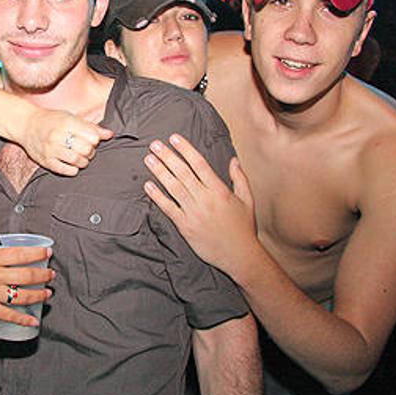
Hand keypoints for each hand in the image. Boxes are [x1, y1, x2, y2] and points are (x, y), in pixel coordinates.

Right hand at [0, 246, 54, 326]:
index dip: (38, 254)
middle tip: (51, 274)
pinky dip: (23, 319)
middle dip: (43, 275)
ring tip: (47, 293)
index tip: (48, 253)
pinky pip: (9, 315)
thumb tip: (6, 256)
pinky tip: (33, 320)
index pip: (20, 254)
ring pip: (22, 295)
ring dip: (39, 295)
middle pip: (26, 275)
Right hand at [19, 109, 113, 175]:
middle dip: (90, 152)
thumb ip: (90, 127)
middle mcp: (58, 136)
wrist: (26, 125)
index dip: (95, 140)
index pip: (92, 137)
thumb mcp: (71, 118)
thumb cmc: (51, 120)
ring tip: (80, 158)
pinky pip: (65, 170)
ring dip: (83, 162)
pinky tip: (72, 165)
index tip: (91, 140)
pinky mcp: (45, 161)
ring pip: (77, 161)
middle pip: (86, 150)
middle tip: (86, 150)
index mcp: (67, 123)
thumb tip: (109, 134)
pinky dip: (73, 170)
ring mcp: (51, 149)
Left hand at [143, 133, 256, 274]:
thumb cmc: (243, 228)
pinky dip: (157, 196)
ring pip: (173, 188)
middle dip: (167, 156)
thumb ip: (239, 178)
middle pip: (183, 173)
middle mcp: (205, 199)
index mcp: (220, 191)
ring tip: (149, 159)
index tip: (174, 138)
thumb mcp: (247, 200)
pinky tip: (148, 185)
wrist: (239, 255)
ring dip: (159, 172)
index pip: (199, 164)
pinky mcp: (185, 226)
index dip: (186, 150)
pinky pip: (169, 208)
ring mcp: (194, 213)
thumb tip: (233, 160)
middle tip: (154, 144)